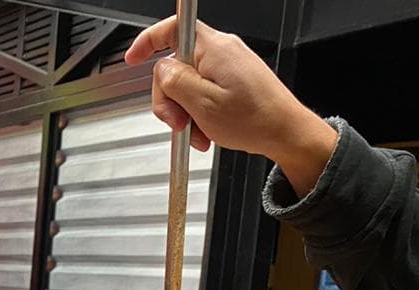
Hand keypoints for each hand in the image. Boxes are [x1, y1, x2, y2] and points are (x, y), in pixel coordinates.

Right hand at [126, 17, 336, 192]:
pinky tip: (207, 130)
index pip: (171, 28)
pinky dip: (200, 113)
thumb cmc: (254, 119)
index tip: (133, 58)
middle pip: (175, 66)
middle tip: (178, 122)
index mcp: (213, 48)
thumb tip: (160, 70)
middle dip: (171, 98)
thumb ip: (174, 82)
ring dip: (186, 111)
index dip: (147, 41)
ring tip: (198, 132)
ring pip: (188, 84)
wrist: (285, 133)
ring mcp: (229, 64)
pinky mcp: (234, 79)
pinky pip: (204, 91)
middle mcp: (222, 50)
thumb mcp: (203, 103)